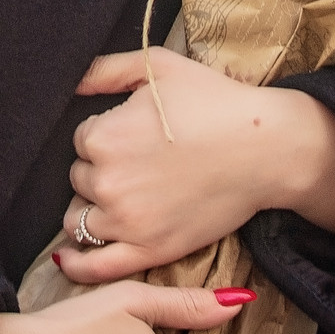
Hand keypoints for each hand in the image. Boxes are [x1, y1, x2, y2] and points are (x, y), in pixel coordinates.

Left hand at [56, 48, 334, 283]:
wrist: (266, 148)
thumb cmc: (216, 102)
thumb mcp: (159, 66)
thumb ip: (105, 69)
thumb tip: (70, 81)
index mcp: (104, 136)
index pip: (80, 140)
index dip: (105, 134)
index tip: (136, 134)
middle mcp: (107, 182)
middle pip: (79, 179)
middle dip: (101, 170)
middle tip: (141, 162)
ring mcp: (127, 222)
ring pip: (79, 219)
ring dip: (93, 208)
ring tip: (123, 197)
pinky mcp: (150, 251)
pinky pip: (96, 267)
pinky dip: (77, 265)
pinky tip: (68, 259)